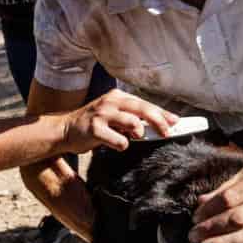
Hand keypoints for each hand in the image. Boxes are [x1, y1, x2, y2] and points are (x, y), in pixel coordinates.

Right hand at [60, 92, 177, 152]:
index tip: (177, 121)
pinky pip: (118, 139)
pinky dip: (122, 144)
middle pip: (142, 109)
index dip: (163, 113)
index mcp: (118, 97)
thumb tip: (158, 126)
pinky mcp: (94, 129)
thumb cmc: (93, 125)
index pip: (145, 104)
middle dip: (159, 120)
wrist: (65, 130)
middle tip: (168, 132)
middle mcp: (111, 102)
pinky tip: (117, 144)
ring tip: (135, 137)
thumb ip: (132, 119)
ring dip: (139, 132)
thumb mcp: (113, 117)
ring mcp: (102, 114)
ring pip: (132, 121)